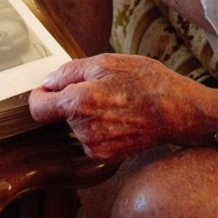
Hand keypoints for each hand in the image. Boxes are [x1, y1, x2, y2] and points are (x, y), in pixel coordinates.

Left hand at [28, 54, 217, 161]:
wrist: (178, 111)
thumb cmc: (147, 82)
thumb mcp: (106, 62)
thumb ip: (69, 72)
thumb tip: (48, 82)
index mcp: (80, 103)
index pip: (38, 108)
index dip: (40, 95)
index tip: (47, 89)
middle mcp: (84, 129)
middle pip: (58, 115)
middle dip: (70, 100)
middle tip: (98, 88)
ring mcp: (95, 146)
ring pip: (74, 126)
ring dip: (85, 114)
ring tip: (113, 101)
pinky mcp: (106, 155)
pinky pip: (89, 138)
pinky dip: (97, 127)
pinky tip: (118, 116)